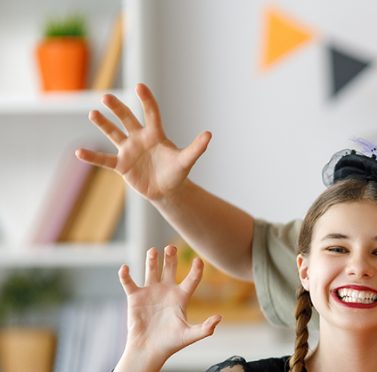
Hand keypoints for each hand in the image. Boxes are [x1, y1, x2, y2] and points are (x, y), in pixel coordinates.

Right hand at [76, 83, 209, 200]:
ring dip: (103, 124)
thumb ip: (196, 148)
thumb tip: (209, 135)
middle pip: (127, 119)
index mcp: (155, 134)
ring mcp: (128, 150)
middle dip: (118, 108)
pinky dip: (92, 157)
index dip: (146, 101)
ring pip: (113, 134)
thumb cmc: (177, 173)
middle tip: (106, 97)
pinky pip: (104, 159)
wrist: (167, 190)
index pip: (151, 114)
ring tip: (93, 114)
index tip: (140, 86)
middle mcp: (139, 138)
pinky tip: (78, 152)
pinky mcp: (121, 165)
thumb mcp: (186, 161)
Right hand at [120, 245, 220, 364]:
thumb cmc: (171, 343)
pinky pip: (129, 282)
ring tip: (153, 251)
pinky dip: (125, 275)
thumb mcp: (190, 335)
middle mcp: (167, 291)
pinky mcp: (135, 297)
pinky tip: (125, 268)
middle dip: (171, 257)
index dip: (196, 270)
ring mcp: (150, 292)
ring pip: (151, 270)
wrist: (149, 349)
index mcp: (181, 297)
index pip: (192, 279)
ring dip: (152, 259)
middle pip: (170, 268)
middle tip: (171, 247)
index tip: (198, 260)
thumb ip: (205, 328)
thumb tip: (219, 318)